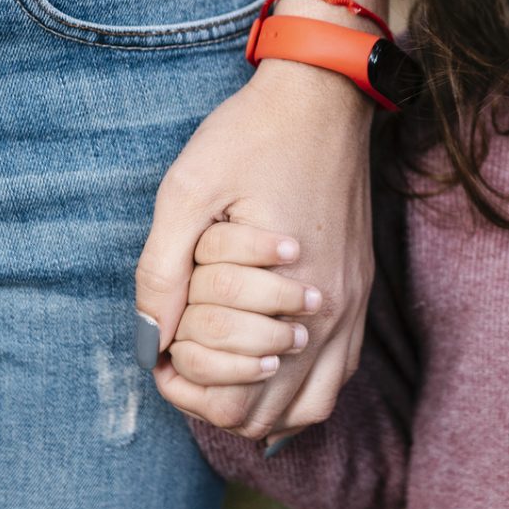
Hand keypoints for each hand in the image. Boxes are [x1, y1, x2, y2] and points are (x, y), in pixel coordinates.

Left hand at [138, 57, 373, 439]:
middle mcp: (332, 313)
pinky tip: (267, 363)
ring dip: (259, 404)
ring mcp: (353, 305)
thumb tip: (148, 337)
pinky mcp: (359, 290)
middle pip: (268, 415)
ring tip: (219, 370)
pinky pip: (338, 373)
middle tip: (181, 361)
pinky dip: (299, 385)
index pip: (234, 398)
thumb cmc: (252, 135)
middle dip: (214, 401)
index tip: (158, 353)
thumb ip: (163, 271)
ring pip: (308, 406)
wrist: (323, 93)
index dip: (183, 387)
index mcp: (289, 294)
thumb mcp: (187, 191)